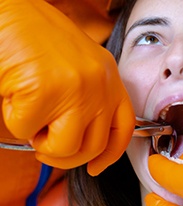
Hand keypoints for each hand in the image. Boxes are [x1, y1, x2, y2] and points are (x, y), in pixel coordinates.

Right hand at [0, 0, 133, 174]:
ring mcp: (76, 88)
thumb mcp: (78, 71)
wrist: (7, 11)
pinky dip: (16, 121)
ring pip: (65, 148)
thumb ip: (87, 103)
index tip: (96, 167)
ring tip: (31, 115)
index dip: (111, 154)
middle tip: (45, 144)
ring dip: (42, 142)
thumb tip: (78, 141)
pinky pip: (28, 131)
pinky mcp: (46, 92)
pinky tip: (16, 96)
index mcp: (109, 78)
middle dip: (65, 156)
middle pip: (94, 146)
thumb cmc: (39, 41)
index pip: (124, 127)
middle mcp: (100, 84)